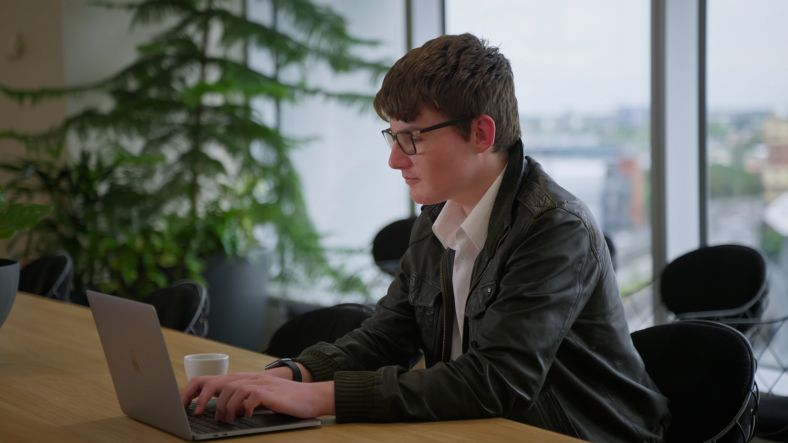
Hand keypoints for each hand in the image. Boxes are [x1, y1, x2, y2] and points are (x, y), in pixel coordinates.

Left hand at [181, 372, 333, 421]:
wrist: (310, 396)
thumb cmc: (283, 400)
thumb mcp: (256, 398)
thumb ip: (239, 400)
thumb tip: (219, 411)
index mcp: (241, 380)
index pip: (210, 379)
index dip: (192, 390)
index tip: (182, 404)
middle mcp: (248, 379)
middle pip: (216, 382)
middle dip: (201, 397)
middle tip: (197, 412)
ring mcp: (258, 384)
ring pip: (230, 391)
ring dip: (225, 408)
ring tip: (228, 419)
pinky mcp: (269, 393)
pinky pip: (250, 397)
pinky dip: (245, 408)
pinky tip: (248, 415)